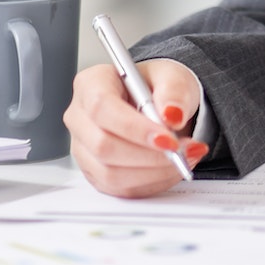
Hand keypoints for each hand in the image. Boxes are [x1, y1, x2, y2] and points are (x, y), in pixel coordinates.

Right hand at [64, 58, 210, 196]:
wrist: (158, 104)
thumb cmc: (157, 86)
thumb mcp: (173, 76)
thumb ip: (174, 90)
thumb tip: (172, 114)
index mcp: (91, 83)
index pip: (102, 108)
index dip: (135, 128)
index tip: (168, 138)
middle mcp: (80, 117)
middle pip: (103, 146)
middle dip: (149, 154)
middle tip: (183, 150)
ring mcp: (84, 149)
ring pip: (111, 174)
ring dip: (154, 172)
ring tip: (183, 158)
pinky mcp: (95, 173)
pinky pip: (121, 189)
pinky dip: (152, 182)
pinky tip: (171, 168)